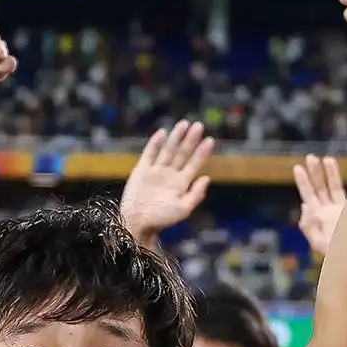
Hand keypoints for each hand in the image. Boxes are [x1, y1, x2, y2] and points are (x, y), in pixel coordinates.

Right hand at [120, 120, 214, 239]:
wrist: (136, 223)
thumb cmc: (161, 220)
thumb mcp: (183, 209)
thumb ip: (196, 194)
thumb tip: (207, 178)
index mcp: (181, 184)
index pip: (194, 164)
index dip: (202, 153)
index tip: (210, 140)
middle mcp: (170, 175)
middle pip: (182, 153)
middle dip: (190, 140)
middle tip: (199, 125)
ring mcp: (156, 171)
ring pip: (168, 150)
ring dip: (176, 137)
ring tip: (184, 123)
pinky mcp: (141, 170)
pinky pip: (150, 154)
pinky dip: (155, 143)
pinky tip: (162, 132)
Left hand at [293, 153, 346, 256]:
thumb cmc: (340, 255)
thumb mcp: (319, 243)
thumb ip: (309, 226)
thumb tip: (305, 207)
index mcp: (319, 218)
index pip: (309, 196)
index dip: (303, 182)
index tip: (297, 168)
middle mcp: (330, 212)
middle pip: (320, 188)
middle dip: (315, 173)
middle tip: (310, 157)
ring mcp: (343, 211)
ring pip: (335, 188)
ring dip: (330, 173)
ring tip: (327, 159)